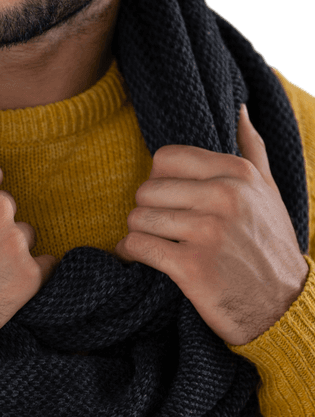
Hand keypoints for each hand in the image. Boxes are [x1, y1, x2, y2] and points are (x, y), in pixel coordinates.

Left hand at [114, 104, 309, 345]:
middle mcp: (225, 198)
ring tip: (152, 242)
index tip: (169, 200)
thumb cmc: (270, 246)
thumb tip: (239, 108)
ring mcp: (209, 232)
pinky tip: (140, 259)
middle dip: (147, 210)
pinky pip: (138, 246)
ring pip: (138, 217)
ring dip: (138, 233)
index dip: (159, 180)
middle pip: (147, 189)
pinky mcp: (192, 268)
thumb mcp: (269, 193)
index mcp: (238, 174)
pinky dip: (131, 254)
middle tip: (160, 227)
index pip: (165, 158)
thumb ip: (252, 149)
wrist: (284, 308)